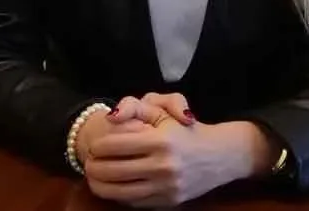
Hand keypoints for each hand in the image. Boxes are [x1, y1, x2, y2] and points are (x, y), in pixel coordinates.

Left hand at [84, 114, 273, 206]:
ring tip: (93, 178)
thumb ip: (133, 107)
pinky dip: (120, 197)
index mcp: (159, 141)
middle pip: (113, 171)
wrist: (221, 156)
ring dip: (100, 187)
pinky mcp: (170, 202)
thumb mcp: (163, 110)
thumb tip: (110, 117)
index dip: (97, 147)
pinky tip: (113, 188)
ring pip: (121, 192)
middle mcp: (163, 166)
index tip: (92, 147)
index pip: (113, 146)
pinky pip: (136, 203)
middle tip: (87, 164)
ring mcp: (167, 187)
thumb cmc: (186, 129)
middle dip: (93, 168)